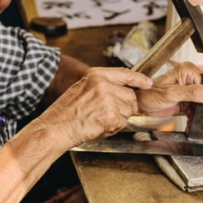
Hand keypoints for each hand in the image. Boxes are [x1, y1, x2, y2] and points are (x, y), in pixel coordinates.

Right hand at [38, 67, 152, 147]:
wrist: (55, 128)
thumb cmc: (65, 113)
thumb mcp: (82, 89)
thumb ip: (102, 87)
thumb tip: (122, 92)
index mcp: (95, 75)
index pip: (125, 73)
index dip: (139, 79)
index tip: (147, 83)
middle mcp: (102, 84)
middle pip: (130, 96)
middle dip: (124, 108)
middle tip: (105, 115)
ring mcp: (107, 99)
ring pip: (128, 111)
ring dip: (117, 120)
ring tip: (98, 121)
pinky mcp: (110, 115)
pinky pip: (121, 123)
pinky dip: (112, 129)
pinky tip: (98, 127)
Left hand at [135, 61, 202, 126]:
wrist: (139, 103)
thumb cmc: (148, 93)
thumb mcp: (171, 94)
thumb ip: (191, 93)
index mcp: (186, 71)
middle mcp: (189, 79)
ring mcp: (188, 90)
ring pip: (202, 103)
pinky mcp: (185, 100)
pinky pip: (195, 110)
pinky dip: (196, 118)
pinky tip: (194, 125)